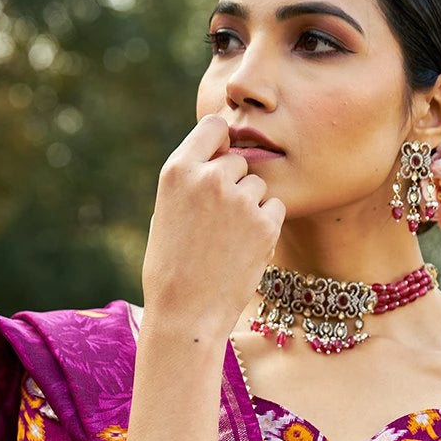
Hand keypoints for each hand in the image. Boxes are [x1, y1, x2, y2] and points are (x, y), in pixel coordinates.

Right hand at [141, 114, 284, 334]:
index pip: (214, 126)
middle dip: (235, 184)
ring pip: (259, 186)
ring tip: (227, 241)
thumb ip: (191, 180)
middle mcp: (210, 177)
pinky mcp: (265, 224)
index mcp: (178, 170)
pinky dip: (265, 227)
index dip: (221, 144)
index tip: (219, 163)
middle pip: (240, 160)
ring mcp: (240, 200)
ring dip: (251, 207)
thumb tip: (220, 156)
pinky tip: (242, 250)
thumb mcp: (166, 210)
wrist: (186, 313)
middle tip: (218, 222)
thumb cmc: (171, 267)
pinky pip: (275, 209)